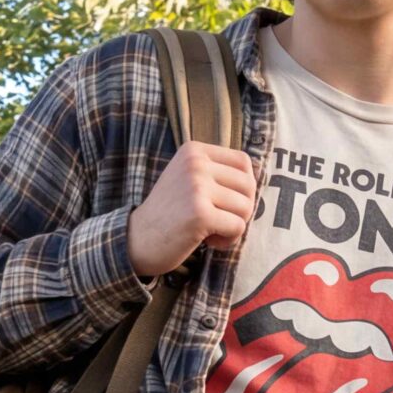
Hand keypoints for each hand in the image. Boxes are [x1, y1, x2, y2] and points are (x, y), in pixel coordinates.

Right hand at [126, 141, 256, 280]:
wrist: (136, 240)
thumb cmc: (168, 214)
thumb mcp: (188, 180)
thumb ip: (216, 173)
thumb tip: (256, 178)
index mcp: (194, 151)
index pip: (244, 162)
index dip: (243, 188)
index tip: (222, 203)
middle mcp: (195, 163)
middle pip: (249, 185)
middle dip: (241, 209)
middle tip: (218, 220)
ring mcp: (197, 187)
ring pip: (246, 207)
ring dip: (234, 226)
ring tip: (210, 231)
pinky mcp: (200, 213)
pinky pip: (237, 227)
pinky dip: (228, 240)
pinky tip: (207, 241)